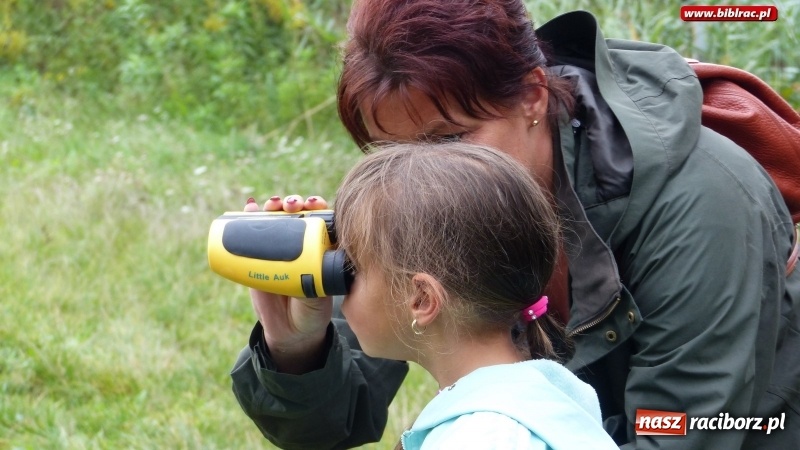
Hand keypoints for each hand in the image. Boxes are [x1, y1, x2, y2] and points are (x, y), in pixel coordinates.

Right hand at [244, 195, 331, 373]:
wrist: (290, 331)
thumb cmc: (313, 310)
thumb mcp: (320, 296)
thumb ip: (318, 284)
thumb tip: (313, 270)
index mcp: (320, 248)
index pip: (320, 218)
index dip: (317, 206)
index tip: (315, 204)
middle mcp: (300, 244)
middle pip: (296, 214)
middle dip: (293, 203)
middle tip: (291, 206)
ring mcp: (277, 249)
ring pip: (274, 219)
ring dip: (273, 206)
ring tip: (272, 205)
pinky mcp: (256, 258)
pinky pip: (250, 235)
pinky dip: (248, 217)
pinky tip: (249, 206)